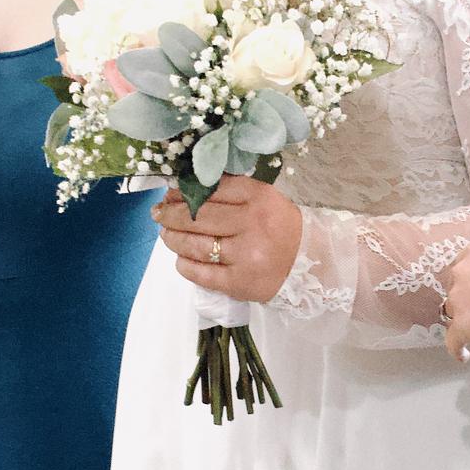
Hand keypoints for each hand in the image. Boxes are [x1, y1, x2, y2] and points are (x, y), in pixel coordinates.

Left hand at [153, 177, 302, 301]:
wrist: (310, 264)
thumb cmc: (280, 227)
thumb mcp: (264, 200)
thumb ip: (231, 191)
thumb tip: (185, 187)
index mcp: (259, 198)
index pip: (213, 189)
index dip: (185, 190)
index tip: (171, 192)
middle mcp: (252, 224)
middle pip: (198, 216)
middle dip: (171, 214)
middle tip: (159, 213)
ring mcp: (245, 256)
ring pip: (195, 245)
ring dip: (173, 239)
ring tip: (166, 234)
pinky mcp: (239, 283)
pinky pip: (201, 273)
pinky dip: (185, 264)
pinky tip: (181, 258)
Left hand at [443, 239, 469, 361]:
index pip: (463, 266)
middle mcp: (461, 273)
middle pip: (456, 289)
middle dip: (466, 298)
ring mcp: (457, 300)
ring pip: (454, 312)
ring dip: (464, 320)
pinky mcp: (461, 326)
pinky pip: (453, 340)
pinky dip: (457, 348)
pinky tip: (464, 355)